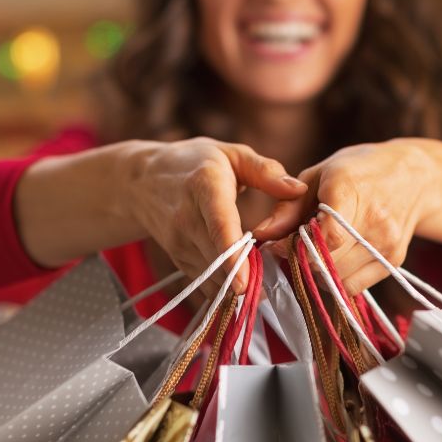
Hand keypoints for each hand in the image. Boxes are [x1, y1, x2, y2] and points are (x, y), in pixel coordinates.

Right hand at [127, 137, 306, 294]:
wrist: (142, 180)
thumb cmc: (194, 162)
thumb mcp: (231, 154)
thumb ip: (266, 171)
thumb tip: (299, 190)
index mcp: (205, 187)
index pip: (219, 226)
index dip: (233, 256)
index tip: (246, 283)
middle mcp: (186, 218)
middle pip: (217, 259)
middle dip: (248, 277)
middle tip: (277, 284)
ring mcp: (179, 242)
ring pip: (212, 276)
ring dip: (238, 284)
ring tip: (264, 284)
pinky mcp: (178, 259)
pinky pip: (205, 282)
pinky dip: (226, 287)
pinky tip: (244, 282)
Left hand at [254, 139, 438, 295]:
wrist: (414, 176)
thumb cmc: (357, 171)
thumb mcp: (318, 176)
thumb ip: (288, 207)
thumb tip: (261, 235)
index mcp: (351, 190)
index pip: (326, 237)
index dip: (296, 248)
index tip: (279, 245)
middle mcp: (375, 219)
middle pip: (328, 262)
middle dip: (300, 260)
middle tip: (292, 248)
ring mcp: (387, 243)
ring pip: (338, 278)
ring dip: (316, 272)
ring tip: (314, 251)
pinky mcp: (394, 261)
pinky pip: (353, 287)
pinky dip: (335, 280)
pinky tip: (333, 260)